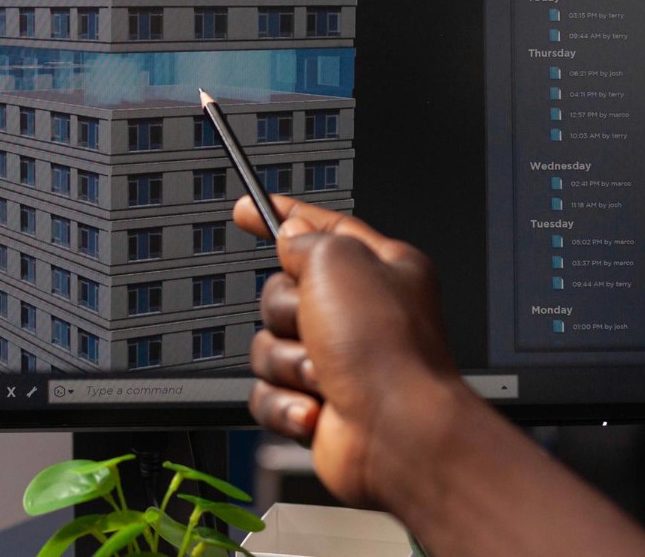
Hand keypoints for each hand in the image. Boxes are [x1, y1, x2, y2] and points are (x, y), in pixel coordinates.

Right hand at [234, 195, 460, 508]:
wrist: (397, 434)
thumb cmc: (387, 349)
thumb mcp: (339, 259)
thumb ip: (306, 239)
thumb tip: (290, 238)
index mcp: (379, 269)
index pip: (321, 229)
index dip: (283, 217)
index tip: (247, 210)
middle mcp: (360, 314)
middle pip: (282, 293)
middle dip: (287, 313)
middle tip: (314, 324)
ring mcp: (340, 362)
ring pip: (269, 346)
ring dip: (287, 362)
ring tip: (323, 374)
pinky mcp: (318, 404)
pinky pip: (267, 393)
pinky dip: (286, 403)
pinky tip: (316, 408)